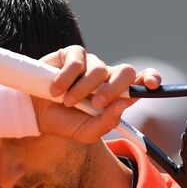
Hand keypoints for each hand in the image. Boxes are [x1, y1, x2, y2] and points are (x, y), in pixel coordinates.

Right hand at [33, 46, 160, 142]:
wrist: (34, 114)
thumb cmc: (63, 122)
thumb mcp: (86, 132)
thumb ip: (106, 123)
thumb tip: (123, 105)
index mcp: (115, 94)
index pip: (140, 81)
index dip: (150, 78)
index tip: (152, 84)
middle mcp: (105, 76)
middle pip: (125, 71)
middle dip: (114, 89)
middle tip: (98, 104)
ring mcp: (89, 64)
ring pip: (99, 70)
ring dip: (83, 90)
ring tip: (67, 102)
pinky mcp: (71, 54)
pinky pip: (77, 62)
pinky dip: (66, 79)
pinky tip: (55, 90)